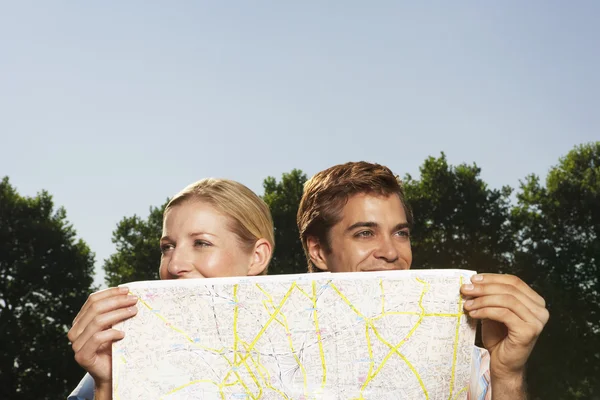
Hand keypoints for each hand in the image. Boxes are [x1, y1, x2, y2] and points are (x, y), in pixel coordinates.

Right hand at [68, 287, 138, 387]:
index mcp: (80, 320)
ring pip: (97, 321)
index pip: (92, 300)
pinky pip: (97, 338)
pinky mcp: (82, 356)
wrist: (110, 373)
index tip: (127, 290)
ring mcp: (76, 344)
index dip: (110, 292)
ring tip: (133, 312)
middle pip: (95, 308)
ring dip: (118, 314)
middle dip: (117, 301)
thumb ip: (114, 312)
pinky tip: (123, 334)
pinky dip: (112, 333)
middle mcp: (75, 331)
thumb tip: (128, 294)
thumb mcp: (114, 326)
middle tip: (134, 300)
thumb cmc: (114, 348)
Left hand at [461, 274, 548, 391]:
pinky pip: (503, 313)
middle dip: (484, 288)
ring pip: (506, 300)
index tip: (473, 279)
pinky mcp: (528, 330)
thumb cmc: (499, 338)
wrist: (504, 364)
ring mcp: (537, 320)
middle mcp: (540, 310)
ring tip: (467, 304)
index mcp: (535, 301)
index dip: (492, 278)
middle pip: (509, 289)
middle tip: (466, 290)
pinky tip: (474, 314)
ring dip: (482, 300)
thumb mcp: (494, 311)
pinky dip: (485, 311)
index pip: (514, 281)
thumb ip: (490, 296)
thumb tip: (473, 282)